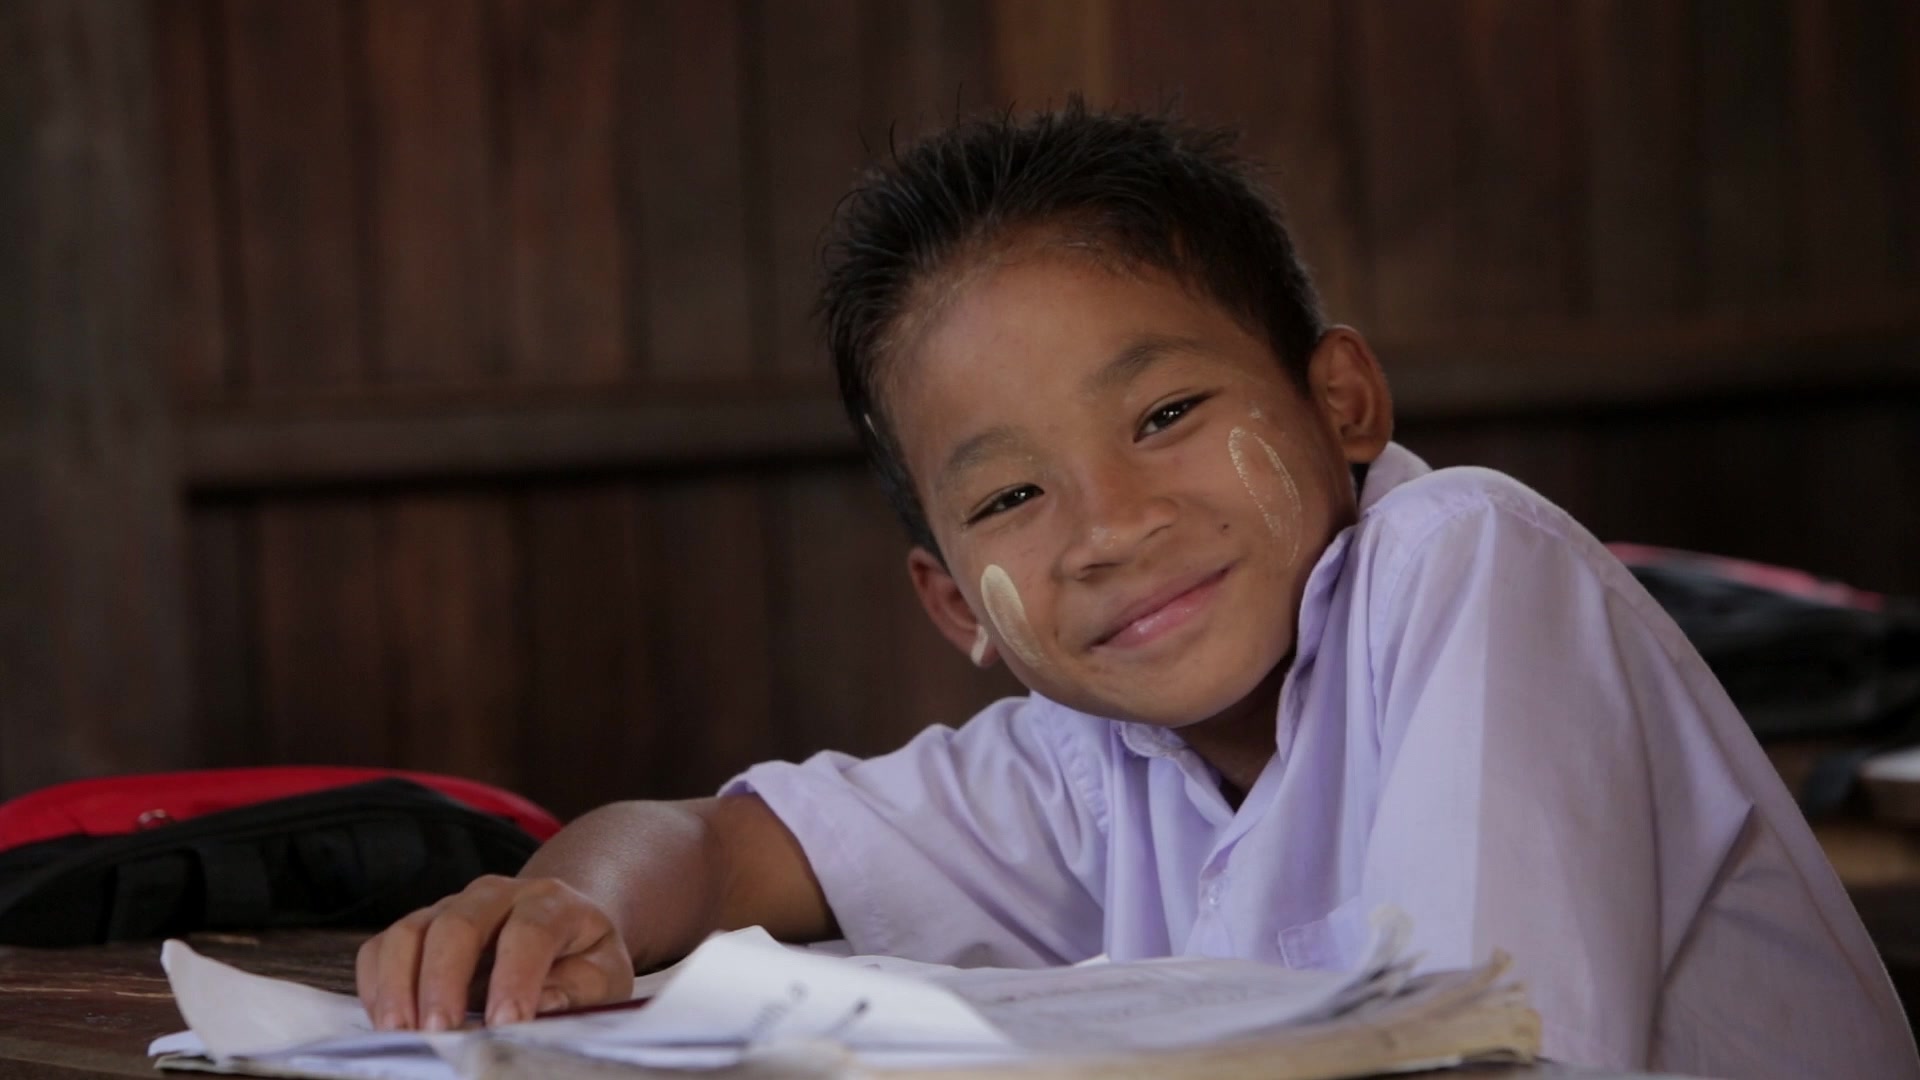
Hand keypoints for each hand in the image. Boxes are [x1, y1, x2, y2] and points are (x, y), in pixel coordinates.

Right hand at [355, 875, 633, 1029]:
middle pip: (459, 924)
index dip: (515, 978)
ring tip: (402, 1033)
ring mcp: (451, 907)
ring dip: (400, 984)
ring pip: (411, 931)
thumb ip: (578, 990)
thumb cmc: (581, 960)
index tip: (504, 1024)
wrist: (560, 927)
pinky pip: (382, 946)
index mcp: (551, 903)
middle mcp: (496, 895)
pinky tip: (387, 1022)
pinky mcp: (419, 928)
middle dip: (444, 981)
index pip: (530, 932)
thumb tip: (540, 1006)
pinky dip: (376, 984)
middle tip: (440, 1032)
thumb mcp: (602, 976)